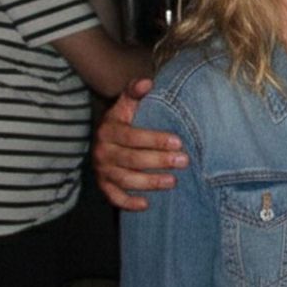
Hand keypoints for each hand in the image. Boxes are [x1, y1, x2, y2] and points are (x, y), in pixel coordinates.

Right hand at [94, 78, 188, 209]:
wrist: (107, 138)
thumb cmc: (125, 121)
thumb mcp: (128, 105)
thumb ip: (135, 92)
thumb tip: (147, 82)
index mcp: (109, 130)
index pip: (133, 137)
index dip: (155, 140)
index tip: (178, 141)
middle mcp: (102, 151)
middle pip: (131, 159)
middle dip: (158, 161)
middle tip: (184, 161)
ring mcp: (102, 170)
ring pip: (125, 179)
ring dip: (149, 182)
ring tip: (173, 181)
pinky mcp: (104, 185)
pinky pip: (114, 197)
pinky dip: (128, 203)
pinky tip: (147, 204)